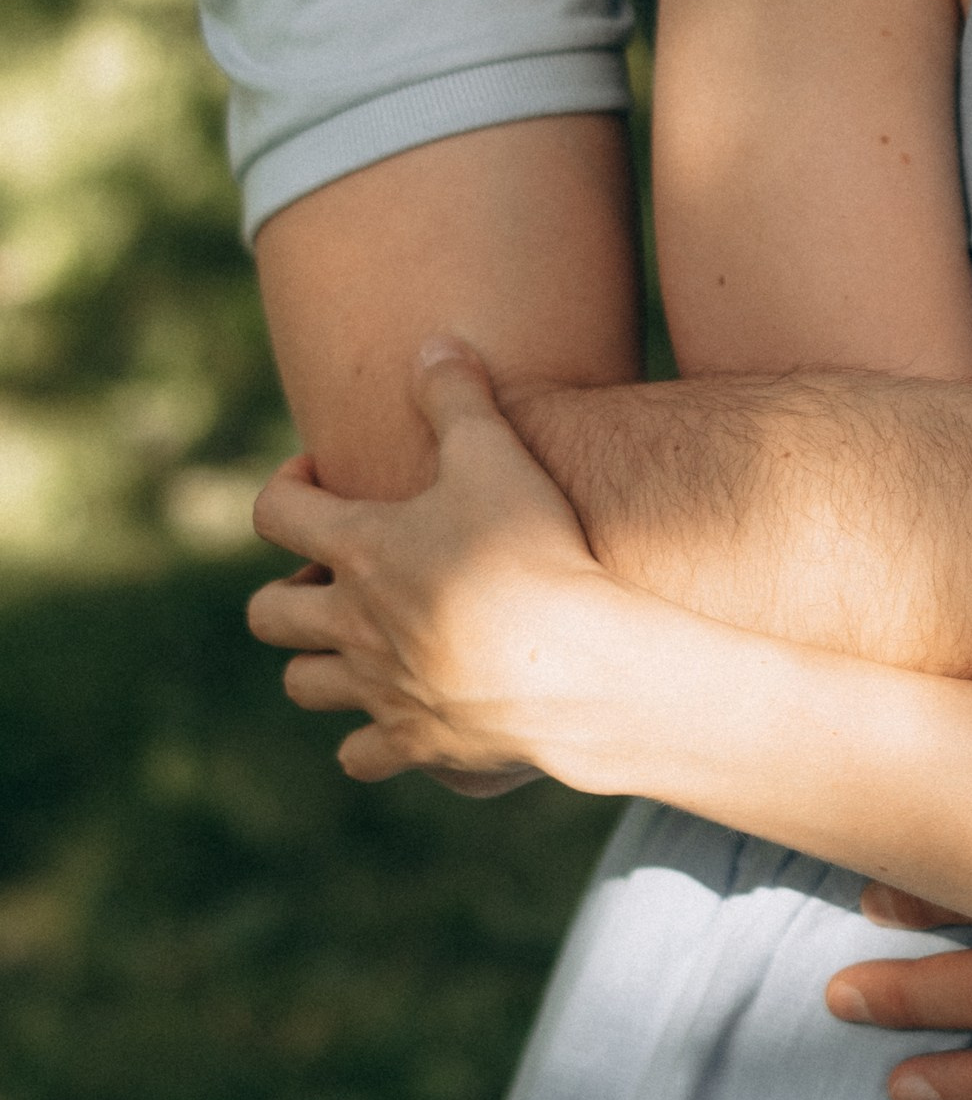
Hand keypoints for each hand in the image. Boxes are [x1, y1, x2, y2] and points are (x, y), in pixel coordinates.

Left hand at [247, 343, 620, 783]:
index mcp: (359, 551)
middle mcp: (352, 626)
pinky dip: (367, 740)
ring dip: (315, 662)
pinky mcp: (417, 742)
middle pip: (268, 614)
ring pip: (303, 685)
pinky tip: (400, 713)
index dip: (285, 486)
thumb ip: (459, 396)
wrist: (574, 666)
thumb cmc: (534, 553)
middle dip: (286, 587)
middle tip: (333, 571)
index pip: (275, 513)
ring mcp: (379, 690)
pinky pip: (360, 756)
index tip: (323, 476)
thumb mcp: (497, 455)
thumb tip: (434, 343)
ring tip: (358, 640)